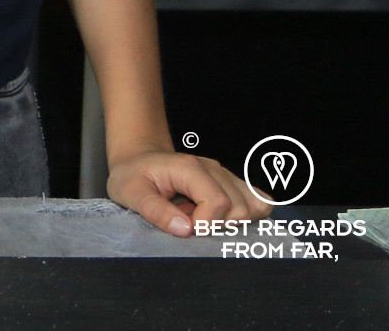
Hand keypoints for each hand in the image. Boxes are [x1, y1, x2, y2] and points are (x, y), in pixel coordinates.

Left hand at [107, 143, 272, 236]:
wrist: (138, 157)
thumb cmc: (132, 174)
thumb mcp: (131, 192)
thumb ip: (157, 211)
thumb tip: (186, 230)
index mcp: (190, 169)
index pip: (219, 202)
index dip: (206, 224)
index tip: (185, 229)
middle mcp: (213, 169)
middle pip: (239, 208)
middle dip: (218, 227)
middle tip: (191, 223)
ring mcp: (224, 175)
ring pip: (254, 206)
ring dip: (232, 224)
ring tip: (203, 221)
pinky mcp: (229, 184)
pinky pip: (256, 201)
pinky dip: (247, 217)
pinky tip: (222, 221)